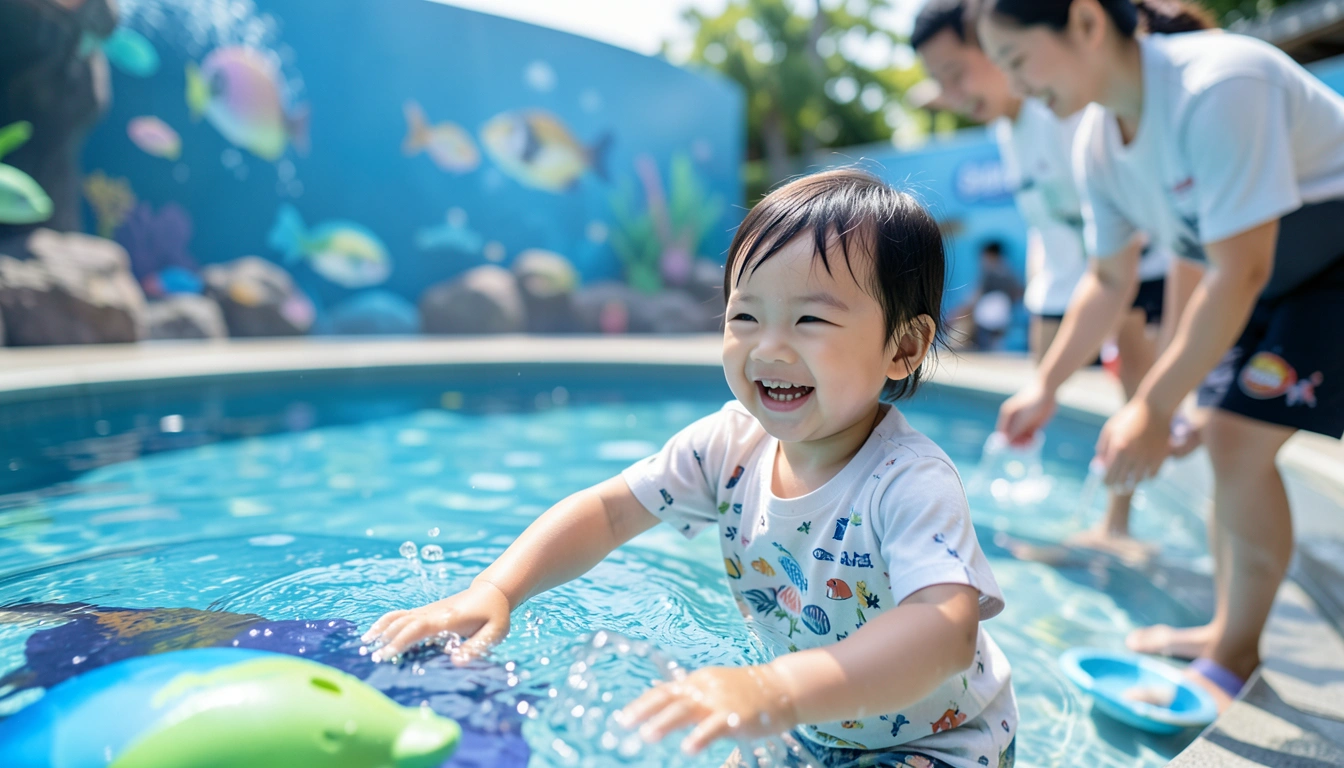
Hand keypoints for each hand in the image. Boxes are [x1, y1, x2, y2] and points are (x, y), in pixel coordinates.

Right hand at [362, 580, 511, 662]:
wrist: (493, 591)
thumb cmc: (495, 615)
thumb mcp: (495, 633)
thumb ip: (477, 647)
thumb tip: (456, 663)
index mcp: (448, 619)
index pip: (418, 628)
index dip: (401, 640)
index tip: (387, 654)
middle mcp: (433, 612)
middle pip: (403, 622)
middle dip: (386, 638)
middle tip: (371, 657)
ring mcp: (428, 610)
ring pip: (399, 615)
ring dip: (382, 627)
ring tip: (365, 642)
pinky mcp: (426, 611)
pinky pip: (402, 614)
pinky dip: (386, 622)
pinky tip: (376, 633)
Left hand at [616, 665, 796, 755]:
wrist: (783, 686)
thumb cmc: (745, 691)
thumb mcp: (713, 687)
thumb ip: (689, 695)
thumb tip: (660, 698)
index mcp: (697, 682)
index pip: (664, 691)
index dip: (642, 704)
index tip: (622, 718)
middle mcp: (705, 688)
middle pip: (670, 698)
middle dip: (645, 711)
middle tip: (625, 724)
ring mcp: (720, 701)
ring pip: (687, 710)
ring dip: (665, 722)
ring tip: (647, 735)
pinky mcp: (737, 715)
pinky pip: (715, 727)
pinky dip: (700, 737)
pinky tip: (689, 749)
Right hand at [997, 381, 1057, 444]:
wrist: (1047, 392)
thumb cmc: (1032, 402)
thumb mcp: (1022, 418)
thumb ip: (1013, 431)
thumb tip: (1003, 443)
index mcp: (1007, 417)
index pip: (1002, 434)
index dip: (1007, 442)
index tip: (1015, 447)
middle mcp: (1014, 421)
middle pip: (1012, 438)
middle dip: (1017, 444)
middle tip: (1024, 448)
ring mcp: (1024, 423)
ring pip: (1021, 439)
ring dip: (1025, 444)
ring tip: (1031, 443)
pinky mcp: (1034, 425)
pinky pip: (1030, 437)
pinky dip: (1032, 441)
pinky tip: (1035, 439)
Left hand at [1096, 398, 1171, 489]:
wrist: (1155, 407)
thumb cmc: (1129, 417)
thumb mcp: (1110, 428)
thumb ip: (1103, 447)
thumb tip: (1099, 464)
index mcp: (1117, 447)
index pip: (1108, 474)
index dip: (1105, 482)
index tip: (1105, 483)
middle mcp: (1132, 454)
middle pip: (1122, 481)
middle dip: (1117, 486)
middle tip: (1116, 487)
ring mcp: (1147, 457)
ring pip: (1137, 481)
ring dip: (1131, 484)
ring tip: (1128, 484)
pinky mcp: (1160, 457)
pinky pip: (1152, 476)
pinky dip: (1146, 478)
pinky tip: (1142, 476)